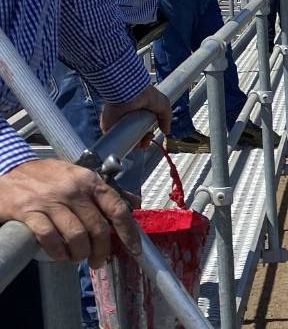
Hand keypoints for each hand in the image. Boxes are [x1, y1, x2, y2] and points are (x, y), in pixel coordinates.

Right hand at [0, 159, 141, 263]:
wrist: (10, 169)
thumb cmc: (49, 176)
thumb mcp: (80, 176)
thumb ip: (104, 191)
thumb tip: (133, 204)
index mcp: (90, 181)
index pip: (116, 208)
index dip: (128, 231)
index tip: (134, 248)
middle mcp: (74, 190)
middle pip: (97, 227)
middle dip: (101, 250)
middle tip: (98, 261)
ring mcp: (51, 201)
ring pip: (76, 236)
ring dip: (80, 253)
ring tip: (77, 258)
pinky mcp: (29, 212)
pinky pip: (50, 238)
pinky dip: (58, 252)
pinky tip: (60, 255)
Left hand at [99, 84, 169, 147]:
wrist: (130, 92)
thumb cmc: (146, 94)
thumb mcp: (163, 105)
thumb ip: (166, 119)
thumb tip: (166, 131)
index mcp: (139, 113)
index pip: (143, 128)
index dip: (148, 135)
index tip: (151, 135)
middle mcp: (128, 118)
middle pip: (134, 135)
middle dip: (142, 141)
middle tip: (147, 139)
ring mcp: (117, 122)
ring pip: (125, 139)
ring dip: (134, 144)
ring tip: (140, 142)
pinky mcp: (108, 125)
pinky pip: (114, 138)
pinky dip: (121, 143)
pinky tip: (129, 143)